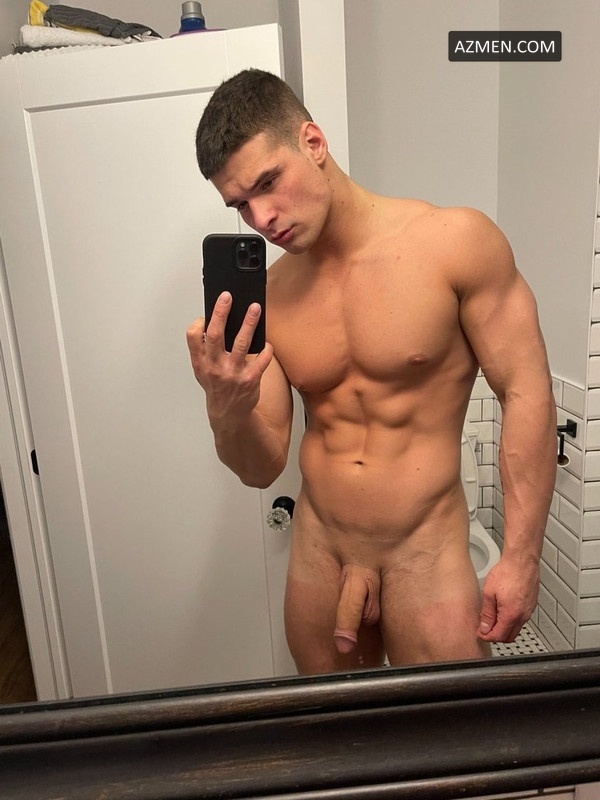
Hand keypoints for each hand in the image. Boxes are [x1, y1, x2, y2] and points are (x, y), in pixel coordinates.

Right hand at [186, 292, 272, 421]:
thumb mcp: (203, 370)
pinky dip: (266, 349)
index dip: (198, 323)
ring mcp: (232, 373)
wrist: (229, 414)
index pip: (193, 337)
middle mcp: (214, 367)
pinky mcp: (250, 379)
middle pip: (216, 335)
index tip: (206, 314)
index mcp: (200, 363)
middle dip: (221, 313)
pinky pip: (261, 359)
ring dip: (248, 324)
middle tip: (227, 297)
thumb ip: (205, 350)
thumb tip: (215, 322)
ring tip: (254, 309)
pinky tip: (267, 344)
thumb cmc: (216, 388)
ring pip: (241, 343)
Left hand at [477, 556, 539, 642]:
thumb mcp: (489, 593)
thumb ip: (487, 613)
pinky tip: (503, 611)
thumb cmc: (507, 572)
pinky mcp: (531, 605)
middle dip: (496, 636)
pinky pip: (521, 619)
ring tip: (492, 618)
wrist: (522, 560)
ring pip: (516, 629)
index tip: (480, 633)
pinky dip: (511, 621)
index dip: (487, 637)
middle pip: (509, 637)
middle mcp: (523, 616)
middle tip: (485, 628)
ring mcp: (529, 611)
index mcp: (511, 615)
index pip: (499, 636)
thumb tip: (484, 627)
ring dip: (504, 628)